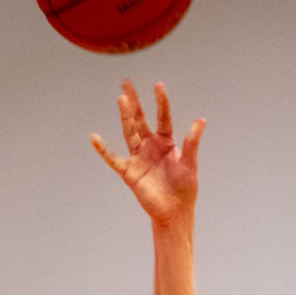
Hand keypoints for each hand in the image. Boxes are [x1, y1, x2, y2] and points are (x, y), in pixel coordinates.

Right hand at [91, 82, 203, 224]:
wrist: (175, 212)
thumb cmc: (184, 189)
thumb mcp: (190, 163)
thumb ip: (192, 142)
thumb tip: (201, 120)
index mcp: (166, 142)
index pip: (163, 117)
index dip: (161, 102)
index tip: (158, 85)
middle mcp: (150, 146)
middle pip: (140, 119)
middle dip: (134, 102)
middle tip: (126, 82)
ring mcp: (138, 158)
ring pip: (129, 132)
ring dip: (125, 116)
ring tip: (121, 99)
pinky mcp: (129, 172)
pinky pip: (113, 159)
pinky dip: (103, 150)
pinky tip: (94, 138)